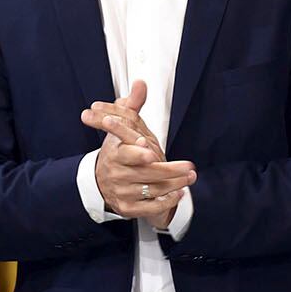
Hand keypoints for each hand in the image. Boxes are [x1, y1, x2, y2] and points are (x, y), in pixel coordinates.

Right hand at [81, 80, 195, 223]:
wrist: (101, 180)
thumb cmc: (117, 151)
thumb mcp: (121, 126)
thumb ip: (132, 105)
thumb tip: (140, 83)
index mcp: (114, 154)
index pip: (125, 154)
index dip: (137, 154)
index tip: (150, 152)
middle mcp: (117, 174)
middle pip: (146, 173)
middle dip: (169, 170)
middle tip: (189, 167)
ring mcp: (122, 192)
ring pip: (151, 189)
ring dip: (174, 185)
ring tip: (189, 178)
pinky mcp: (127, 208)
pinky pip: (149, 207)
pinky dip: (165, 202)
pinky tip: (178, 194)